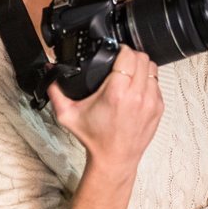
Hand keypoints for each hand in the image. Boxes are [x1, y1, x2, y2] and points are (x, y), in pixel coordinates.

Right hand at [48, 46, 162, 175]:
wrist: (114, 159)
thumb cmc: (94, 138)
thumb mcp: (67, 115)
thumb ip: (56, 90)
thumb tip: (50, 71)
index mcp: (116, 93)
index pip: (128, 56)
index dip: (121, 49)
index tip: (115, 52)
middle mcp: (137, 96)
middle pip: (142, 58)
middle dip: (131, 55)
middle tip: (121, 60)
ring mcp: (151, 102)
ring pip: (152, 68)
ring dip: (141, 66)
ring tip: (129, 72)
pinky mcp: (158, 108)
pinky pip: (156, 83)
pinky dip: (147, 80)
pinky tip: (136, 87)